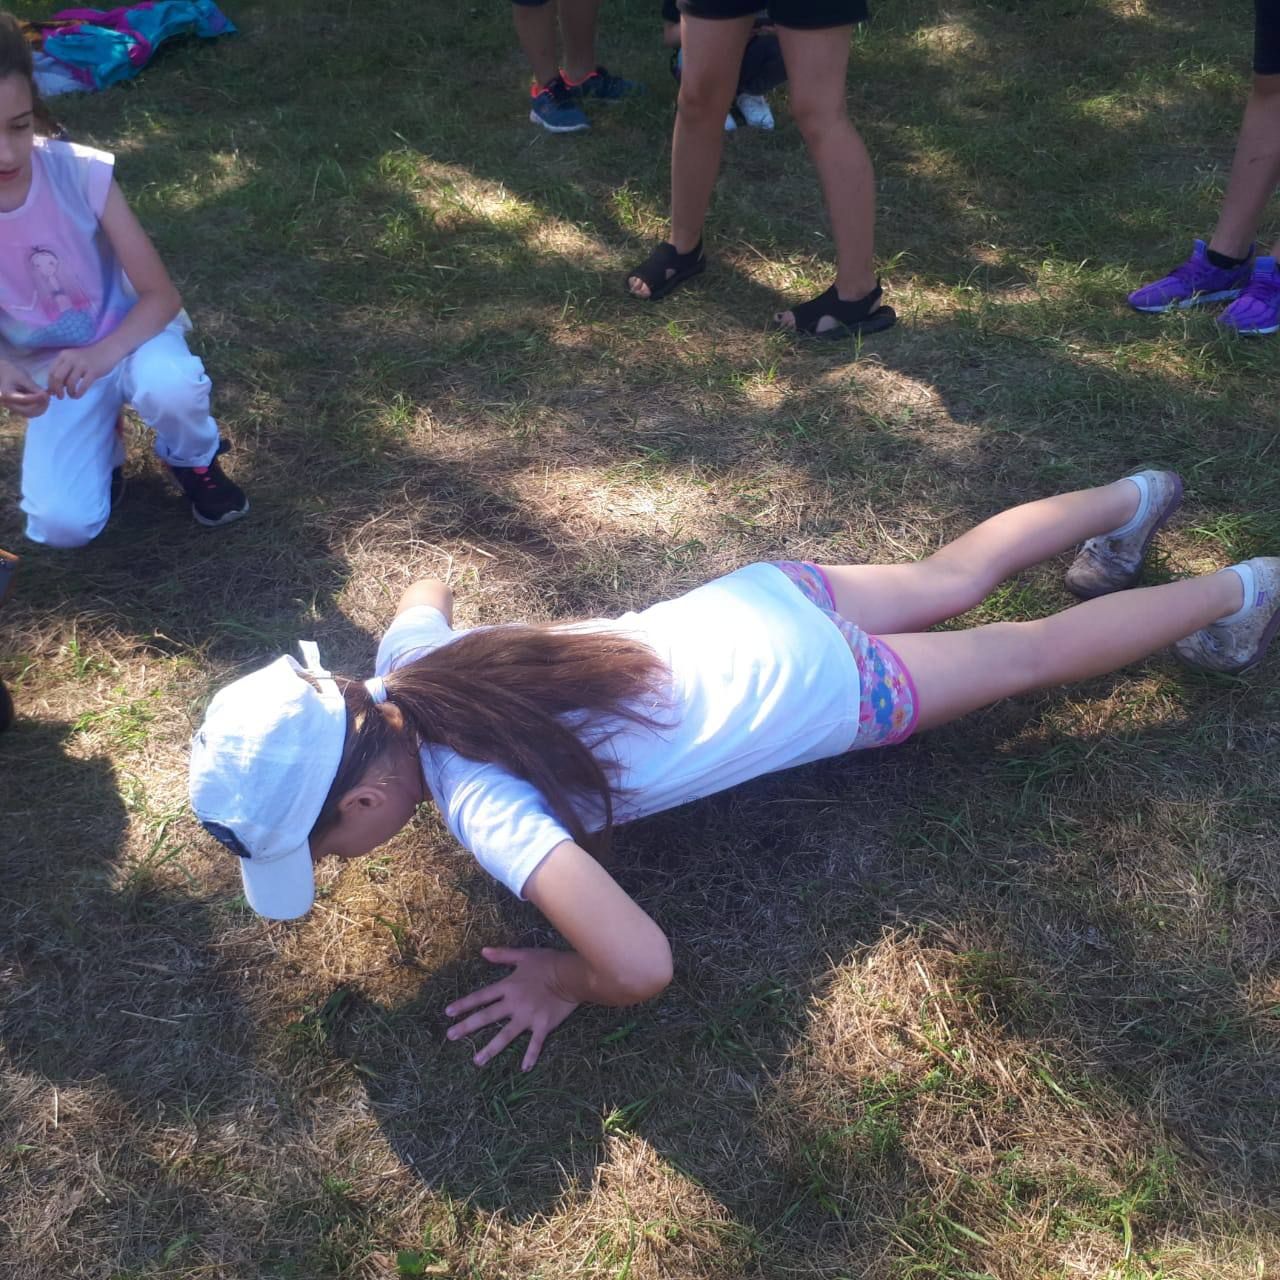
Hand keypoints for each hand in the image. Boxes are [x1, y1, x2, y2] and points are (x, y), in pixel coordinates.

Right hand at [0, 361, 48, 418]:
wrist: (6, 376)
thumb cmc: (13, 374)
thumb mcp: (23, 377)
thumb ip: (33, 387)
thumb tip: (45, 396)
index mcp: (7, 395)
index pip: (24, 400)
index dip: (37, 398)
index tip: (46, 394)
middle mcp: (9, 404)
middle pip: (27, 411)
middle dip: (40, 405)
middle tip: (48, 396)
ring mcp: (14, 409)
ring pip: (31, 414)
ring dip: (42, 407)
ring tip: (46, 397)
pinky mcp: (20, 410)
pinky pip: (32, 413)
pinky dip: (40, 408)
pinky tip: (44, 400)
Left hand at [46, 344, 115, 399]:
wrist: (108, 350)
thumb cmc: (90, 357)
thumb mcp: (73, 359)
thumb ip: (65, 369)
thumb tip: (57, 386)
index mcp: (63, 356)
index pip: (51, 372)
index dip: (50, 384)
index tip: (53, 392)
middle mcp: (71, 359)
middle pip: (58, 377)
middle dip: (57, 390)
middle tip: (60, 397)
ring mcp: (82, 365)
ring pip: (70, 383)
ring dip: (69, 392)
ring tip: (72, 395)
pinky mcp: (93, 371)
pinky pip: (83, 386)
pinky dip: (79, 393)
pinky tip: (78, 395)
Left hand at [445, 947, 579, 1071]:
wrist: (571, 974)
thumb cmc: (549, 962)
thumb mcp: (524, 955)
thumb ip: (503, 955)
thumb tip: (483, 951)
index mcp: (508, 986)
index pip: (481, 996)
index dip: (464, 1004)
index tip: (448, 1013)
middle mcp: (514, 1004)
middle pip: (486, 1017)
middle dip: (467, 1027)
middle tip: (450, 1036)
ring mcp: (527, 1017)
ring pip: (505, 1036)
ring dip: (490, 1049)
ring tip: (476, 1061)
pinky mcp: (543, 1025)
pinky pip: (535, 1044)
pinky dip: (530, 1056)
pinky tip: (524, 1068)